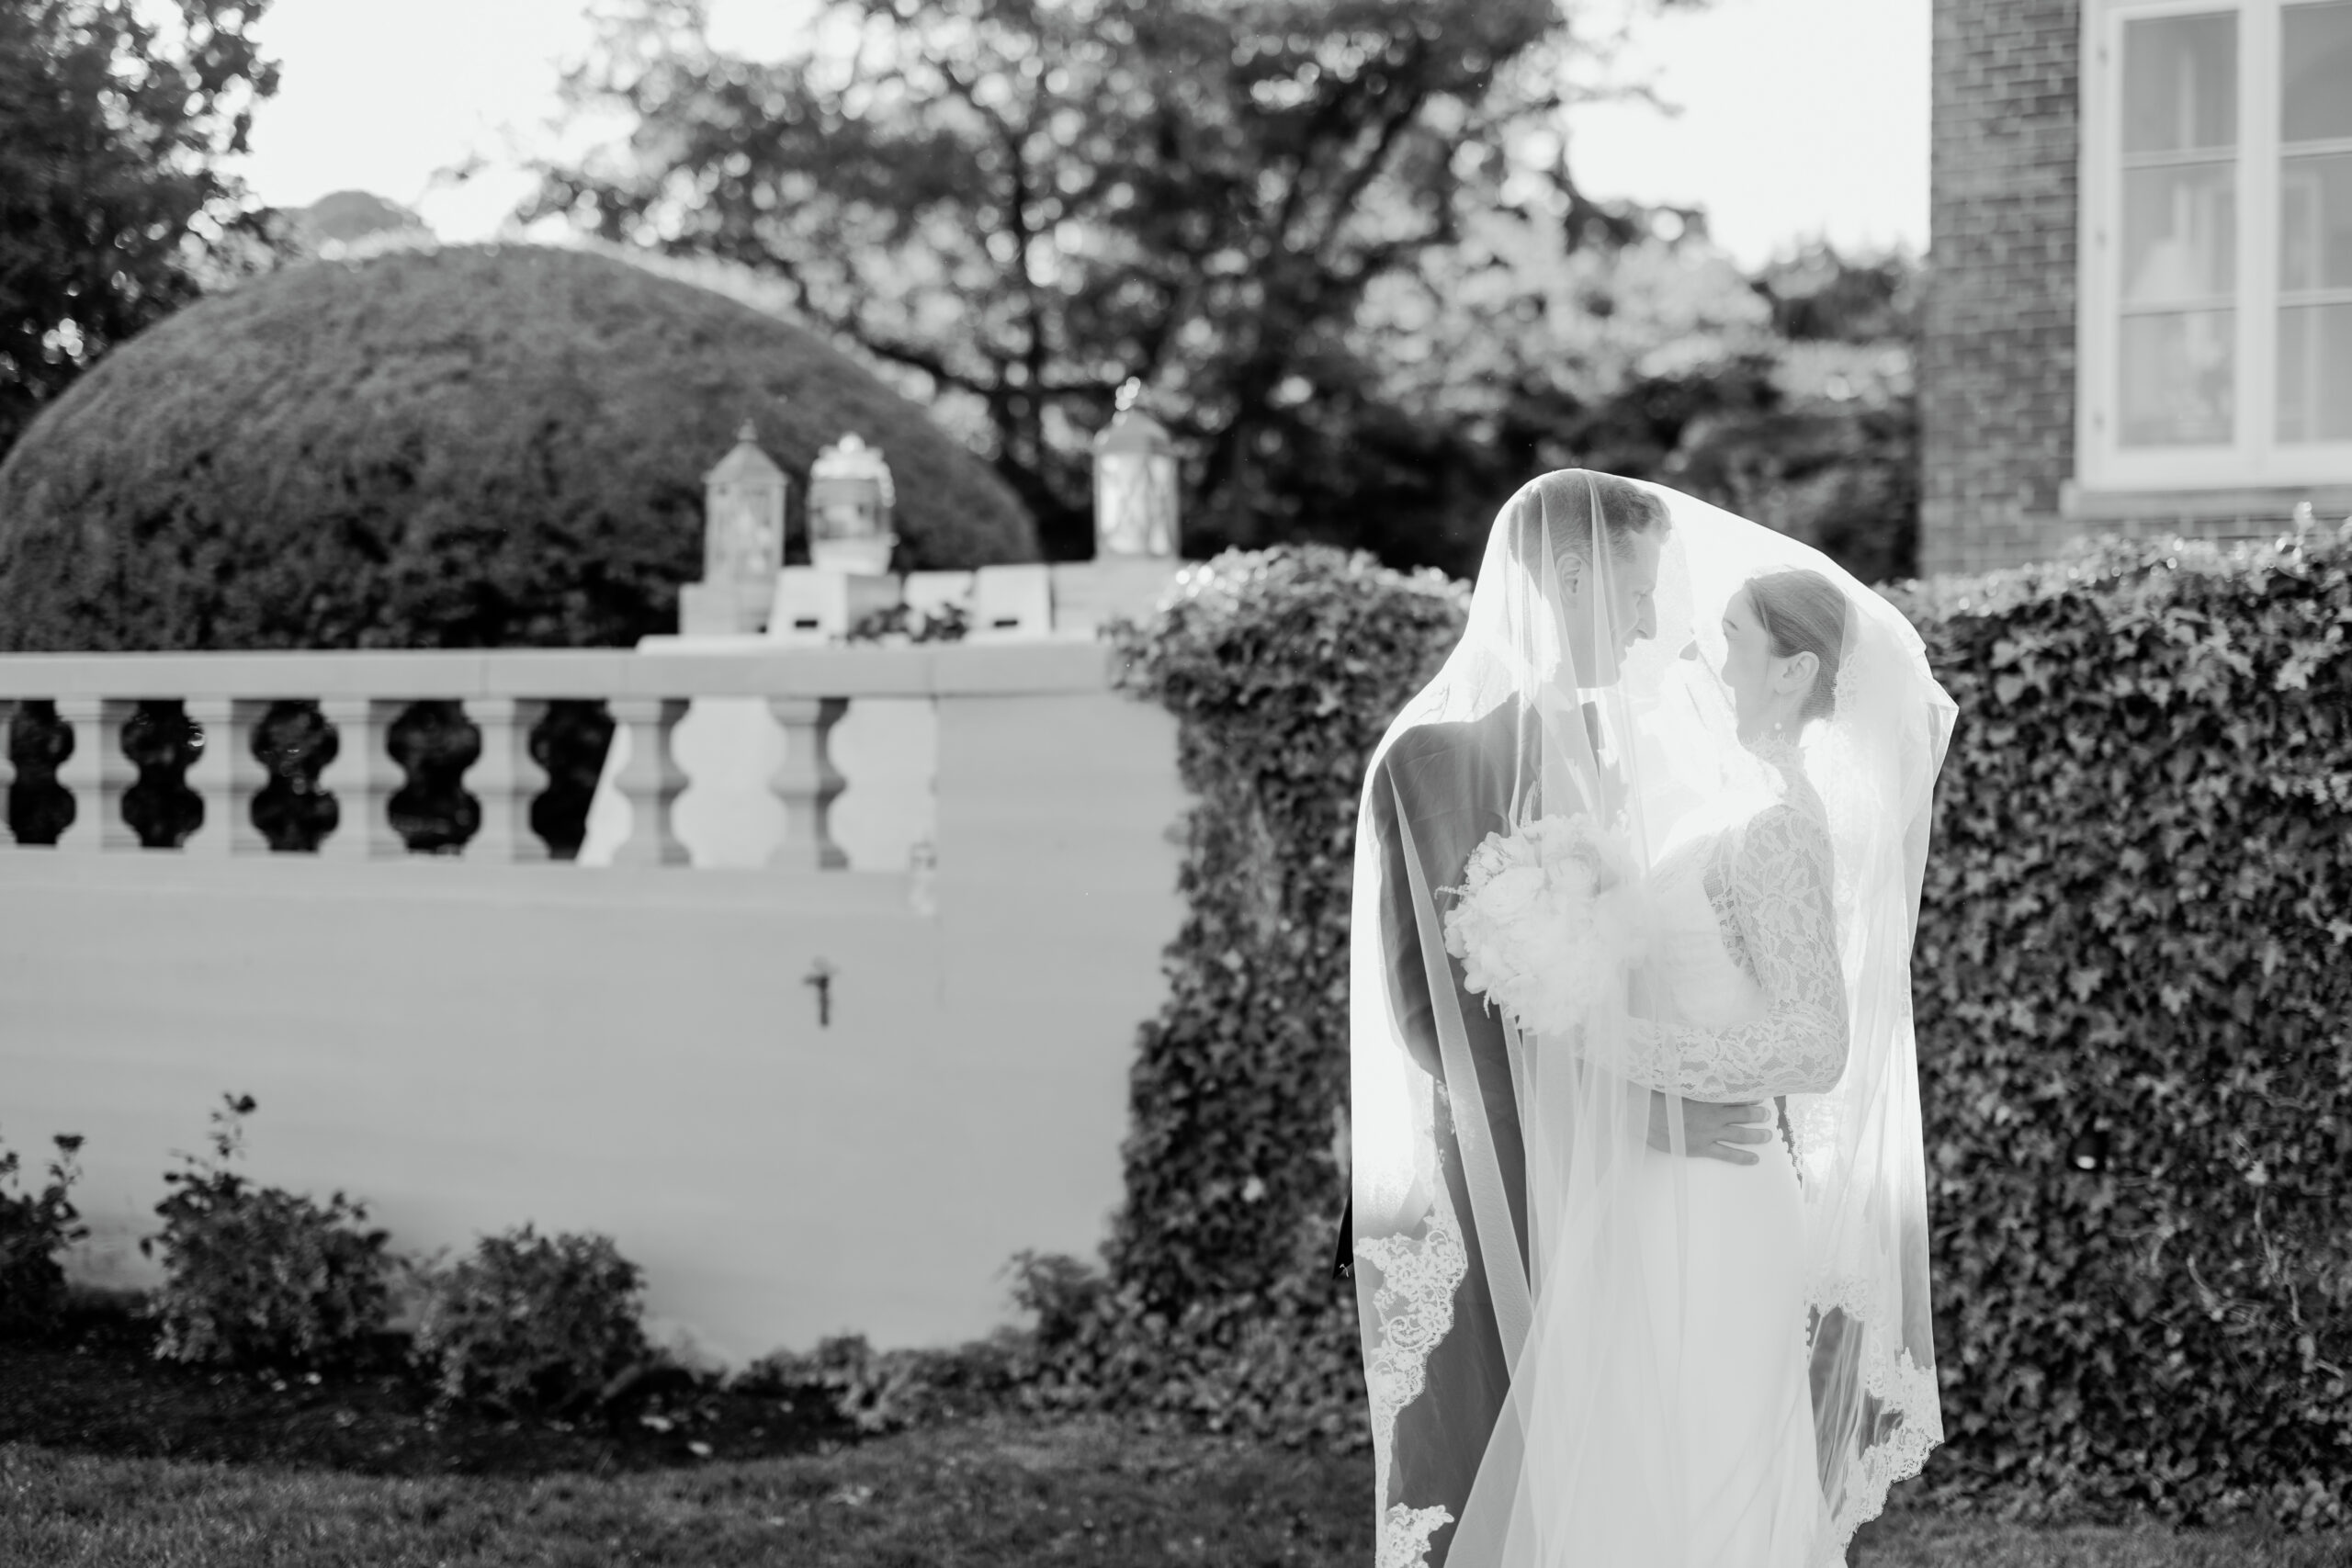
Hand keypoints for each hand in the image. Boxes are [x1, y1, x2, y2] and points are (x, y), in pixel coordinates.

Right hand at [1648, 1093, 1771, 1164]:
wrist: (1644, 1116)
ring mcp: (1710, 1133)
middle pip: (1743, 1115)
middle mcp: (1713, 1115)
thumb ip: (1690, 1081)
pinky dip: (1743, 1157)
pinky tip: (1754, 1159)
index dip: (1749, 1097)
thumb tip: (1695, 1071)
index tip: (1759, 1096)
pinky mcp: (1702, 1148)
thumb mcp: (1676, 1082)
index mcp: (1708, 1098)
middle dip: (1758, 1115)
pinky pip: (1727, 1154)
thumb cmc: (1657, 1097)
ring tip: (1768, 1136)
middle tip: (1768, 1115)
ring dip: (1756, 1135)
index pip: (1736, 1097)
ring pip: (1740, 1135)